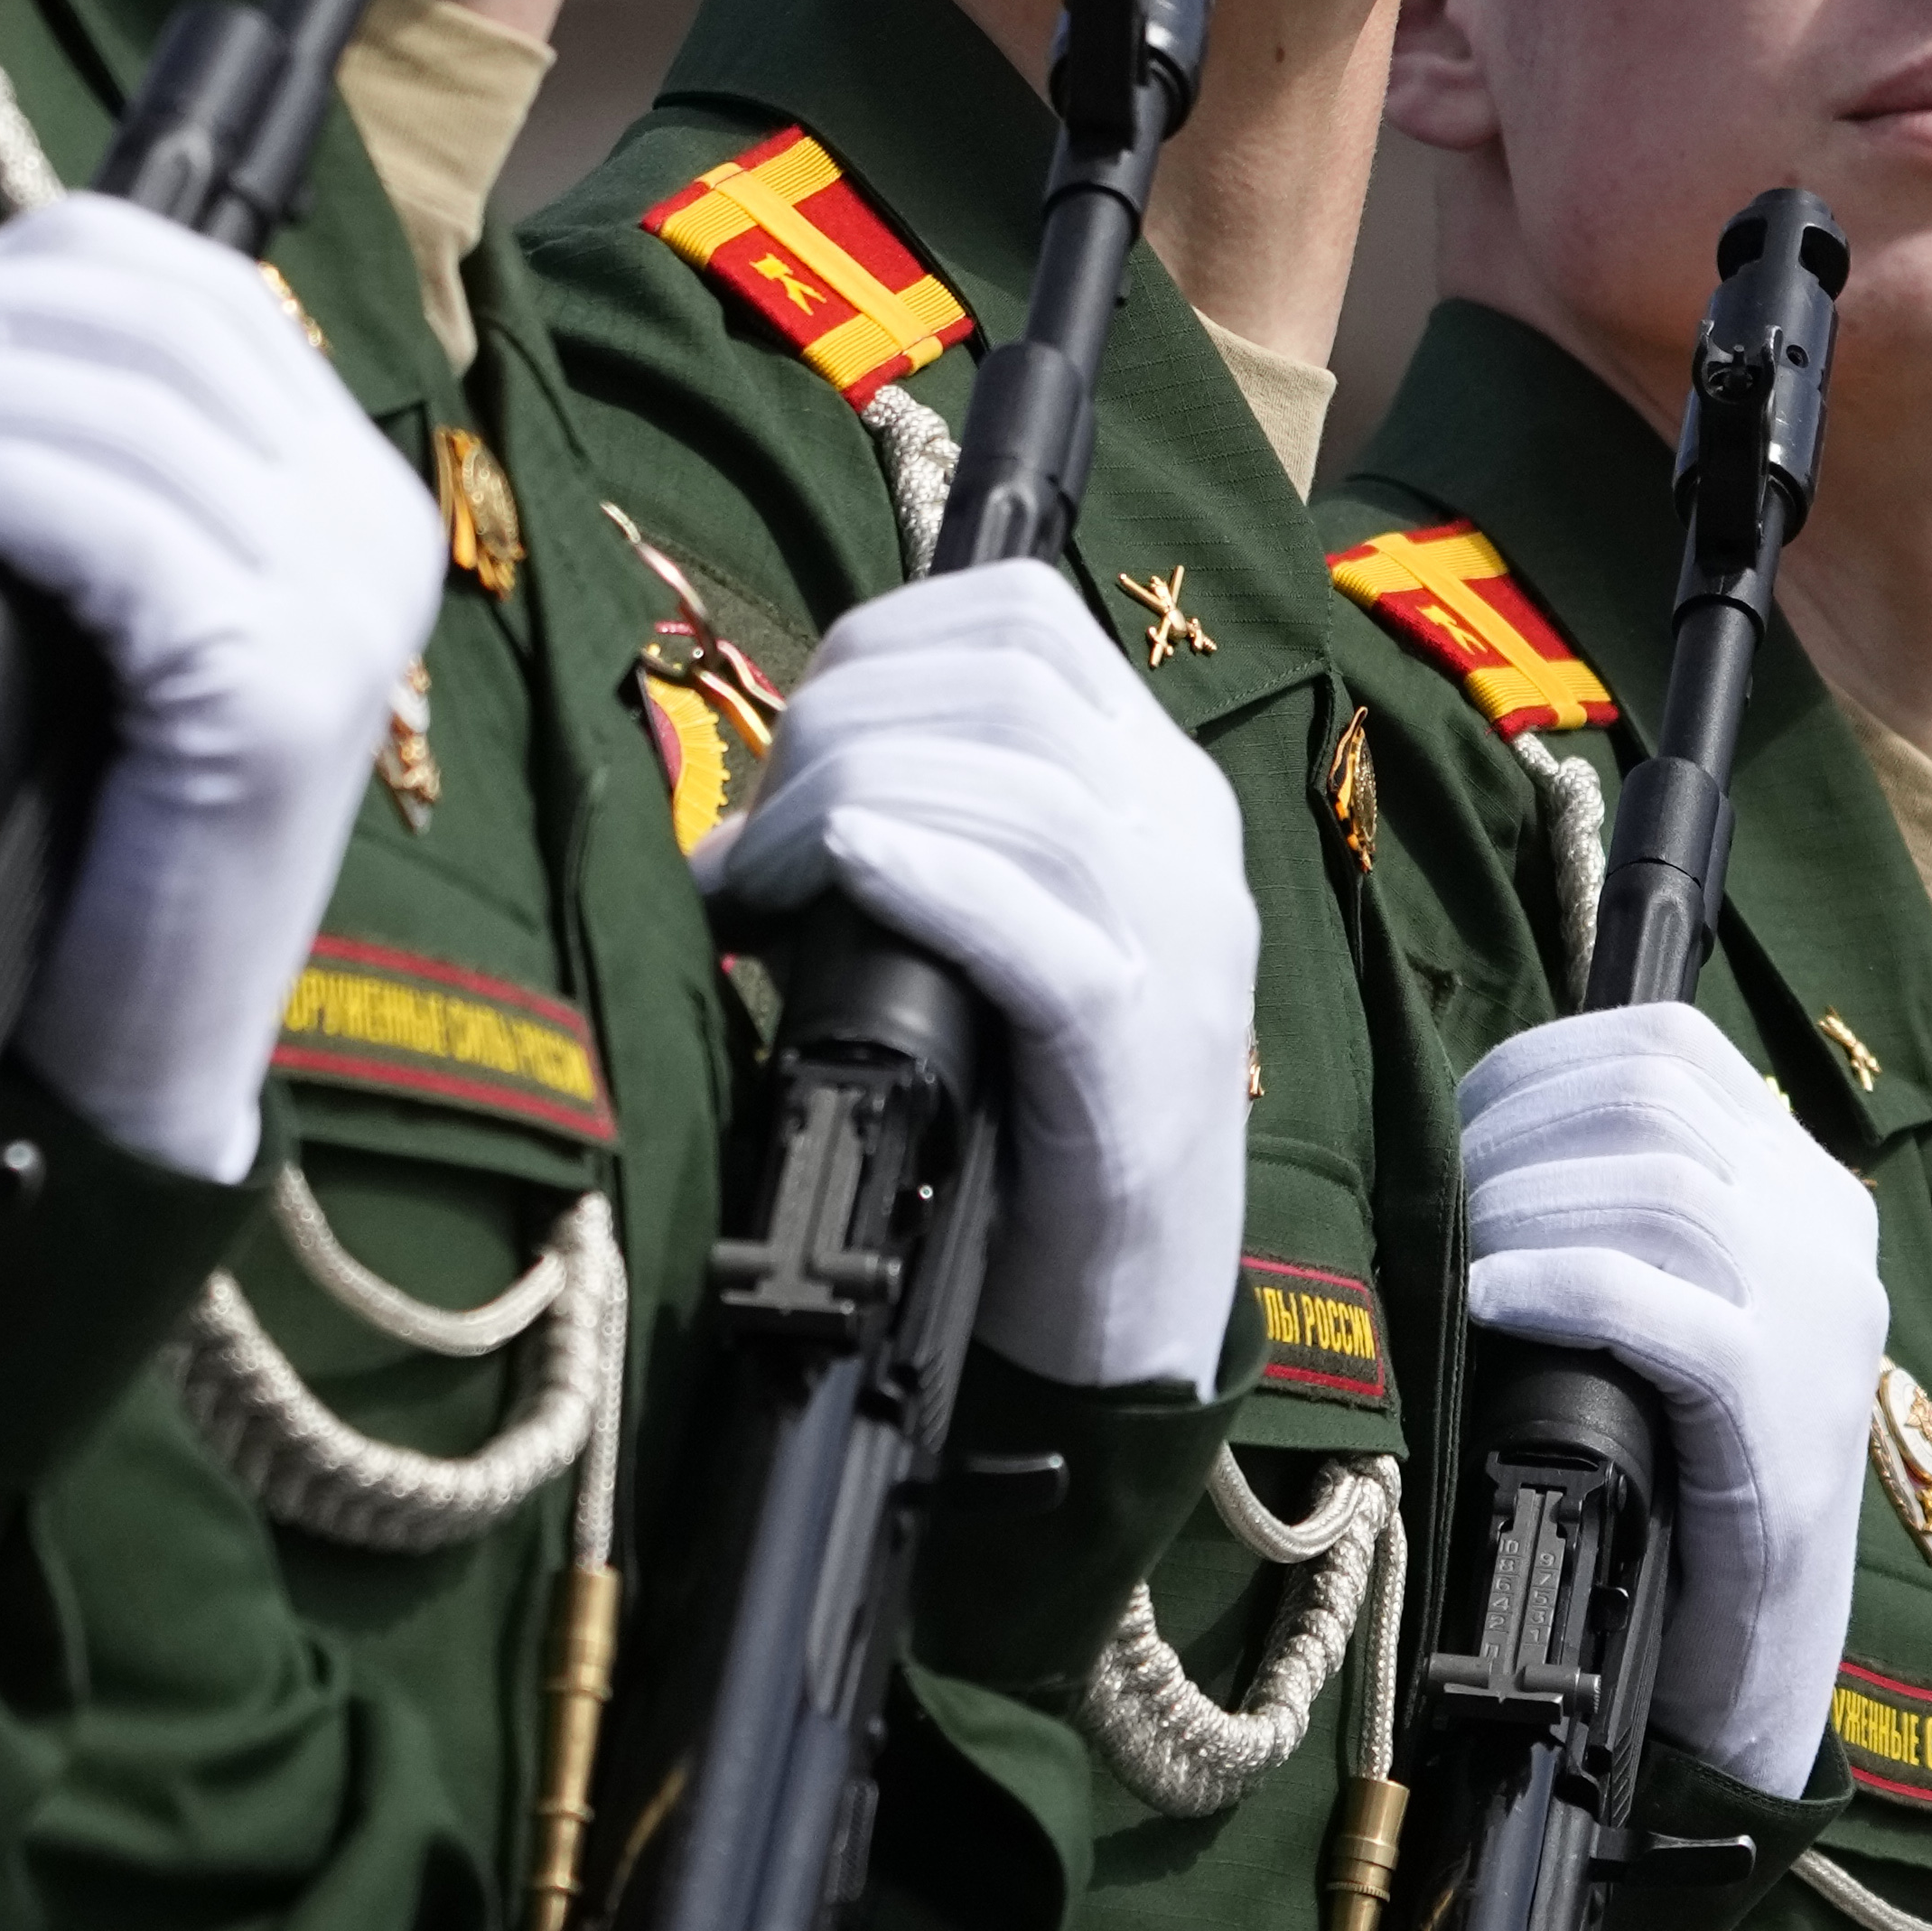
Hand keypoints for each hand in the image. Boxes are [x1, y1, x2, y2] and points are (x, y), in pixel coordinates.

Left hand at [0, 198, 435, 1182]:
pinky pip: (107, 520)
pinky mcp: (273, 685)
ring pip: (131, 409)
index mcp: (353, 498)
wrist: (145, 1050)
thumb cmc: (98, 834)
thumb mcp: (114, 615)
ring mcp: (339, 607)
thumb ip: (97, 476)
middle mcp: (375, 531)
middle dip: (6, 311)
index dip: (65, 253)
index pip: (217, 291)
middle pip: (174, 324)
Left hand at [698, 558, 1256, 1389]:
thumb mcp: (988, 941)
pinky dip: (930, 878)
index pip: (1025, 620)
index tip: (788, 739)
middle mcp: (1188, 833)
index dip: (879, 641)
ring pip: (1021, 788)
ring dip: (849, 803)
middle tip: (747, 845)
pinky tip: (846, 873)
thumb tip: (743, 822)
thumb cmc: (1030, 1118)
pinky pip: (1041, 925)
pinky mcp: (1144, 1051)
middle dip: (839, 725)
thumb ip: (923, 842)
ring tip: (757, 886)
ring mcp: (1183, 939)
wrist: (1131, 1311)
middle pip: (1006, 684)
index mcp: (1156, 785)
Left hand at [1450, 995, 1887, 1792]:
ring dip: (1523, 1204)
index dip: (1541, 1063)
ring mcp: (1817, 1314)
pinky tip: (1490, 1301)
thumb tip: (1473, 1137)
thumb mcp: (1674, 1310)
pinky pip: (1654, 1298)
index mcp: (1807, 1184)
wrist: (1754, 1650)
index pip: (1672, 1045)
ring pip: (1657, 1181)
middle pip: (1654, 1097)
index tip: (1460, 1122)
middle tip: (1440, 1199)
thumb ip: (1625, 1217)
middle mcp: (1829, 1226)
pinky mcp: (1781, 1406)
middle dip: (1516, 1130)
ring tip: (1459, 1257)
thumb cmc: (1679, 1473)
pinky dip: (1554, 1281)